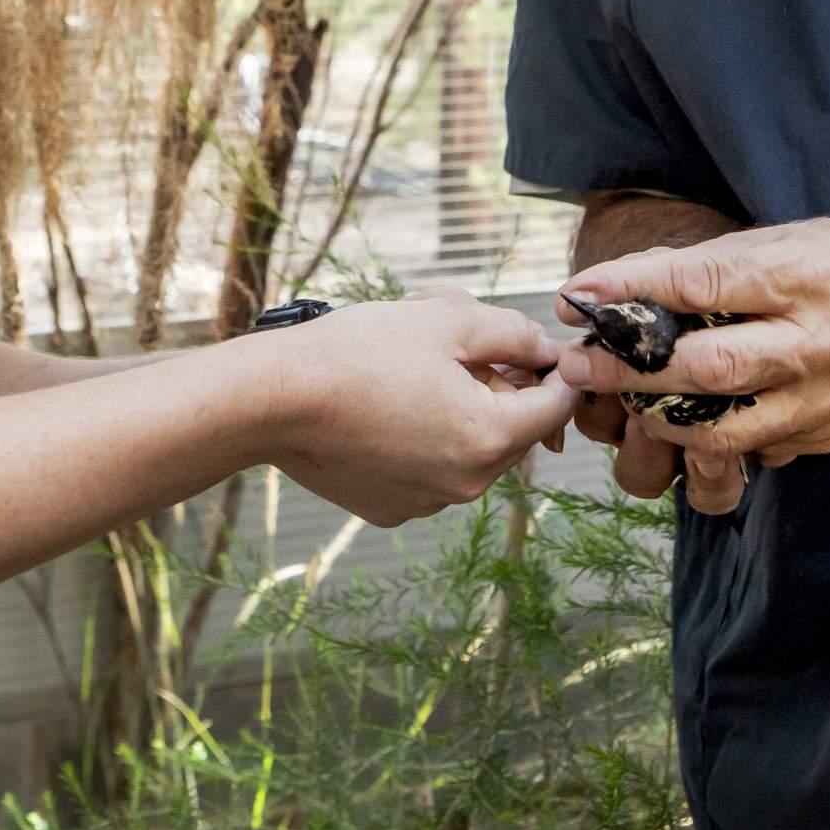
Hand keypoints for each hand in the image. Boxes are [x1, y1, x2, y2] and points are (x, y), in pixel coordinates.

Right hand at [259, 290, 578, 527]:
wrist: (274, 399)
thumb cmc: (359, 351)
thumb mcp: (449, 320)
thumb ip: (514, 333)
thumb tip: (549, 350)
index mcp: (489, 438)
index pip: (555, 407)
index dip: (555, 370)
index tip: (537, 346)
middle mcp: (466, 484)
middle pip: (514, 431)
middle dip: (500, 387)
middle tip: (462, 346)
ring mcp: (426, 502)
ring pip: (471, 450)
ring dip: (462, 412)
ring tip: (416, 370)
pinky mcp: (390, 508)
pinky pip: (430, 470)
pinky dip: (425, 439)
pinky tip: (387, 405)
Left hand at [554, 215, 829, 505]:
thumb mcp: (783, 239)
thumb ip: (707, 265)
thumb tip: (617, 286)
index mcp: (801, 275)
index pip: (704, 282)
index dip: (634, 290)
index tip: (580, 295)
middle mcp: (816, 341)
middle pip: (709, 367)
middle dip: (632, 370)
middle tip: (579, 364)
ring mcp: (826, 397)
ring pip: (726, 429)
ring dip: (661, 420)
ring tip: (621, 403)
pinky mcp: (829, 435)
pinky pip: (755, 450)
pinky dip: (712, 438)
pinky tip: (682, 421)